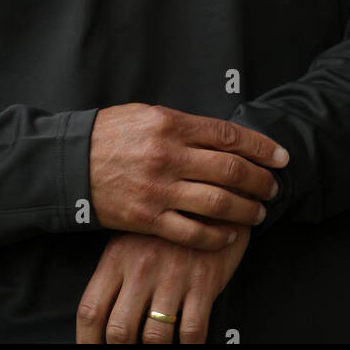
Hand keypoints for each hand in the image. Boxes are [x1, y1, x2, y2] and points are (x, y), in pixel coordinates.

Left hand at [76, 226, 251, 343]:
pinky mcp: (203, 282)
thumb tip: (102, 320)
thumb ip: (116, 275)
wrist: (212, 194)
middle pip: (119, 331)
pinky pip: (192, 331)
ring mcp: (172, 276)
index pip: (90, 310)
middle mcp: (140, 269)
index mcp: (116, 258)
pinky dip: (188, 348)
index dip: (87, 341)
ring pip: (154, 337)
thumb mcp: (131, 239)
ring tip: (157, 348)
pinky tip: (186, 346)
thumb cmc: (165, 225)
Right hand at [88, 103, 287, 248]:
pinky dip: (216, 235)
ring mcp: (159, 189)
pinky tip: (229, 235)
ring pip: (218, 203)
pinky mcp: (148, 218)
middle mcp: (168, 155)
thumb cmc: (109, 134)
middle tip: (273, 186)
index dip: (260, 147)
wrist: (69, 163)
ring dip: (246, 209)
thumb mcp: (146, 114)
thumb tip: (220, 136)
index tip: (279, 156)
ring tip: (258, 211)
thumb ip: (183, 125)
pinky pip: (192, 232)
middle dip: (260, 180)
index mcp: (170, 124)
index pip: (228, 136)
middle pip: (230, 170)